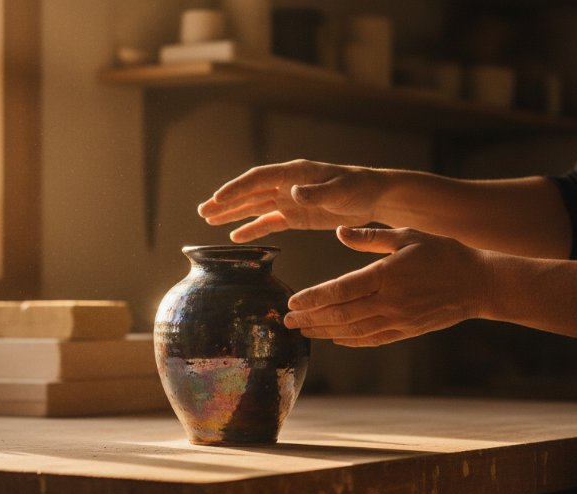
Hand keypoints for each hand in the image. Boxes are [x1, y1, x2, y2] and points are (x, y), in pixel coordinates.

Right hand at [197, 159, 389, 241]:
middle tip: (202, 211)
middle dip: (226, 201)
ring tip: (208, 220)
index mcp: (294, 173)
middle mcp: (286, 184)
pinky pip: (269, 222)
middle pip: (249, 192)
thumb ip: (316, 193)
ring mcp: (289, 200)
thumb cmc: (358, 188)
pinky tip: (235, 236)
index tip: (217, 199)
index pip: (258, 179)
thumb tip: (292, 193)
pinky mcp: (295, 215)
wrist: (374, 197)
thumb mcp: (340, 190)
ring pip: (254, 206)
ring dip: (232, 213)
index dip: (236, 188)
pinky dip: (252, 228)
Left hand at [284, 226, 491, 346]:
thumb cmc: (443, 254)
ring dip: (324, 332)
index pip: (340, 290)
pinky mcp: (406, 331)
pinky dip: (350, 341)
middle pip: (340, 314)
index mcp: (387, 275)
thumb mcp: (407, 235)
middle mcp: (390, 302)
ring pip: (352, 331)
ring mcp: (398, 320)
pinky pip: (371, 339)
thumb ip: (370, 237)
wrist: (479, 284)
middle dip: (310, 319)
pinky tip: (334, 339)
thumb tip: (340, 231)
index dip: (314, 298)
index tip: (293, 301)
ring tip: (303, 331)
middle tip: (287, 321)